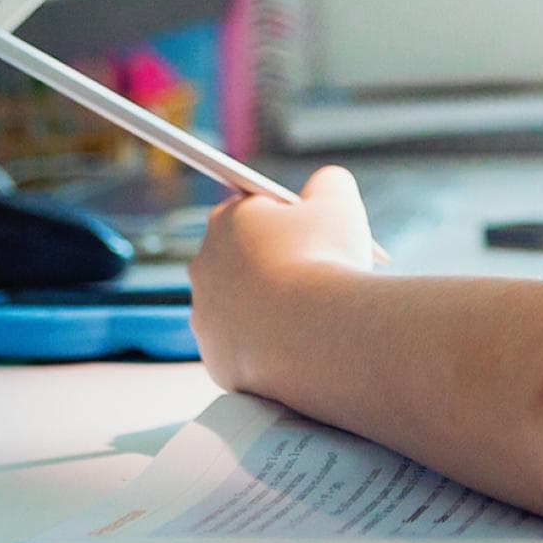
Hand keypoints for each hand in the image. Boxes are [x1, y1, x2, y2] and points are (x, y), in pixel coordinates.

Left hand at [188, 166, 375, 389]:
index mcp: (226, 220)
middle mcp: (204, 265)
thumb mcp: (339, 201)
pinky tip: (300, 343)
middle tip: (320, 273)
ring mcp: (205, 317)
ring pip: (244, 306)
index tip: (317, 234)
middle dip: (278, 264)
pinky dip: (270, 346)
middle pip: (245, 259)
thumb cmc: (326, 261)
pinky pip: (247, 347)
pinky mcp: (216, 359)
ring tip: (314, 313)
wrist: (316, 335)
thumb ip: (329, 183)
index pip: (255, 212)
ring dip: (273, 307)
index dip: (291, 222)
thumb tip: (327, 184)